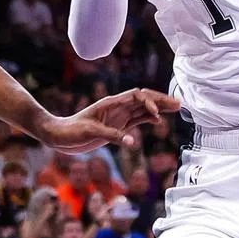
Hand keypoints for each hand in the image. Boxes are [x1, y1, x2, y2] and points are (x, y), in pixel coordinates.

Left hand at [34, 88, 180, 154]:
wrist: (59, 136)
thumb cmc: (71, 131)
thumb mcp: (90, 132)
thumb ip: (111, 135)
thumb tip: (131, 141)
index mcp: (111, 104)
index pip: (136, 96)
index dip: (149, 101)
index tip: (157, 114)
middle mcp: (117, 107)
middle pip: (143, 99)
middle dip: (161, 100)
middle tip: (179, 103)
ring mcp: (118, 116)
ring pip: (142, 109)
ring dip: (158, 108)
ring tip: (176, 108)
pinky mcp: (117, 126)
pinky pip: (137, 120)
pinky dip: (149, 119)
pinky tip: (159, 121)